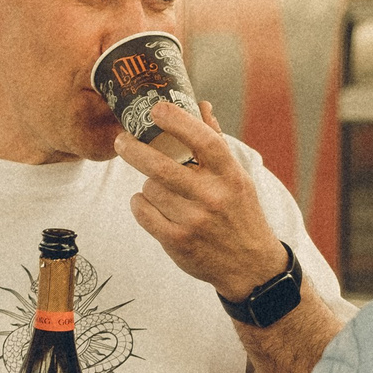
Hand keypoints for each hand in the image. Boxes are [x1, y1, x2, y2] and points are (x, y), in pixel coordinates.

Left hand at [114, 100, 289, 301]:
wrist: (251, 267)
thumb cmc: (240, 214)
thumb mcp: (237, 178)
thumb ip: (216, 142)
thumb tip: (202, 105)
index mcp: (230, 175)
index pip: (203, 140)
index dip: (177, 120)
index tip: (156, 108)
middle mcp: (213, 197)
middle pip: (161, 165)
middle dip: (133, 149)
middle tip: (122, 141)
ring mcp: (194, 221)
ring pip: (149, 188)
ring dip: (148, 185)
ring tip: (159, 189)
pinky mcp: (177, 241)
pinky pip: (142, 211)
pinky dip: (140, 205)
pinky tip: (150, 205)